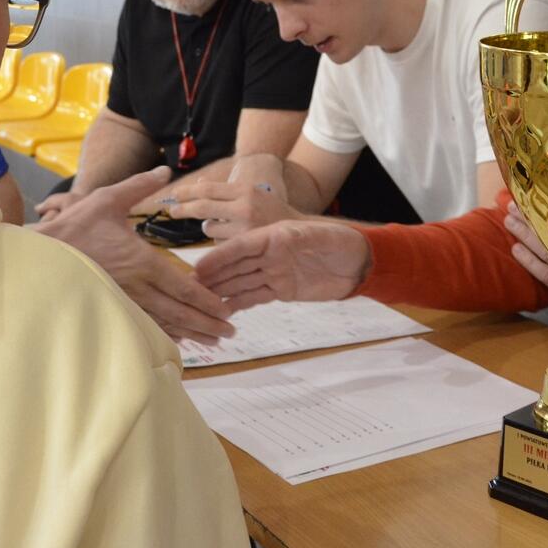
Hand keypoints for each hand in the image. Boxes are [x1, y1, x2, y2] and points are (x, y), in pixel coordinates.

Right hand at [32, 167, 234, 343]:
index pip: (183, 287)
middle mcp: (137, 286)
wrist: (43, 253)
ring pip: (164, 323)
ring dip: (190, 334)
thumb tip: (164, 170)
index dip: (207, 301)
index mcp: (143, 261)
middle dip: (207, 324)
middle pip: (180, 312)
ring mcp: (124, 301)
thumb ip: (140, 186)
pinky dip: (164, 334)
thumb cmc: (76, 225)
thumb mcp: (109, 199)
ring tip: (212, 342)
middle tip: (230, 334)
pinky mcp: (112, 307)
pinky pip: (143, 325)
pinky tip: (178, 340)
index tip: (226, 310)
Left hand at [166, 180, 297, 240]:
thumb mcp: (250, 193)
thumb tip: (197, 185)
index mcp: (245, 191)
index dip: (187, 192)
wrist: (299, 231)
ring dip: (209, 227)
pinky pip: (220, 245)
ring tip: (222, 225)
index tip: (174, 195)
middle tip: (173, 210)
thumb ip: (224, 190)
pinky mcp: (244, 248)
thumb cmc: (270, 209)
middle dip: (183, 209)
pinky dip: (221, 242)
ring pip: (209, 229)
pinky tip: (234, 239)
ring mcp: (245, 230)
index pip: (207, 189)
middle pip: (202, 208)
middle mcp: (245, 208)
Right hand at [193, 219, 370, 309]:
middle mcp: (270, 253)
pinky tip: (221, 310)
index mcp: (274, 236)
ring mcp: (274, 272)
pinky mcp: (281, 289)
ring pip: (240, 282)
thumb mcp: (321, 236)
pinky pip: (254, 296)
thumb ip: (300, 237)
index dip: (219, 256)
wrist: (359, 263)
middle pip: (235, 265)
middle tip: (188, 288)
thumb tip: (280, 236)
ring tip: (198, 301)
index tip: (199, 267)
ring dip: (220, 291)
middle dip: (212, 276)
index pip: (241, 246)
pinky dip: (238, 303)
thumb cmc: (342, 242)